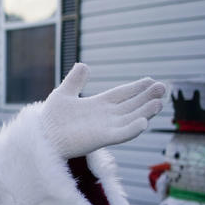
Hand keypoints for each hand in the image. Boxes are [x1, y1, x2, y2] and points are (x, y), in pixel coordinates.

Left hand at [40, 63, 165, 158]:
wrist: (42, 136)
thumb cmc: (50, 119)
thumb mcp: (63, 94)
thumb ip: (74, 81)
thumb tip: (83, 64)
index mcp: (97, 105)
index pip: (121, 95)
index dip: (136, 88)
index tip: (151, 80)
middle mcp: (105, 116)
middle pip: (131, 105)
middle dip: (146, 97)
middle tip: (163, 87)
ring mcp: (104, 128)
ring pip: (130, 118)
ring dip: (144, 112)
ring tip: (158, 102)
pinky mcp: (100, 139)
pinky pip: (120, 135)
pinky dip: (132, 129)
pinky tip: (143, 122)